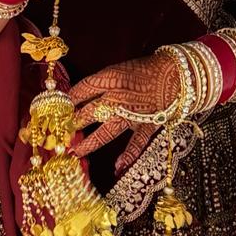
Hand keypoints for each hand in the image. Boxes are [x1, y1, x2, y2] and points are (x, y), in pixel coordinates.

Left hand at [69, 51, 180, 175]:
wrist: (178, 72)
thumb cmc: (148, 69)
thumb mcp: (120, 70)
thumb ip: (102, 84)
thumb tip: (82, 99)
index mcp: (109, 78)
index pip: (80, 90)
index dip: (66, 101)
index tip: (57, 110)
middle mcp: (116, 98)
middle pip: (87, 112)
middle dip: (72, 124)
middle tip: (60, 134)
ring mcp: (131, 113)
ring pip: (105, 131)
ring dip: (89, 143)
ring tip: (75, 152)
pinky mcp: (147, 124)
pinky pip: (136, 143)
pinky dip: (128, 156)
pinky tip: (118, 167)